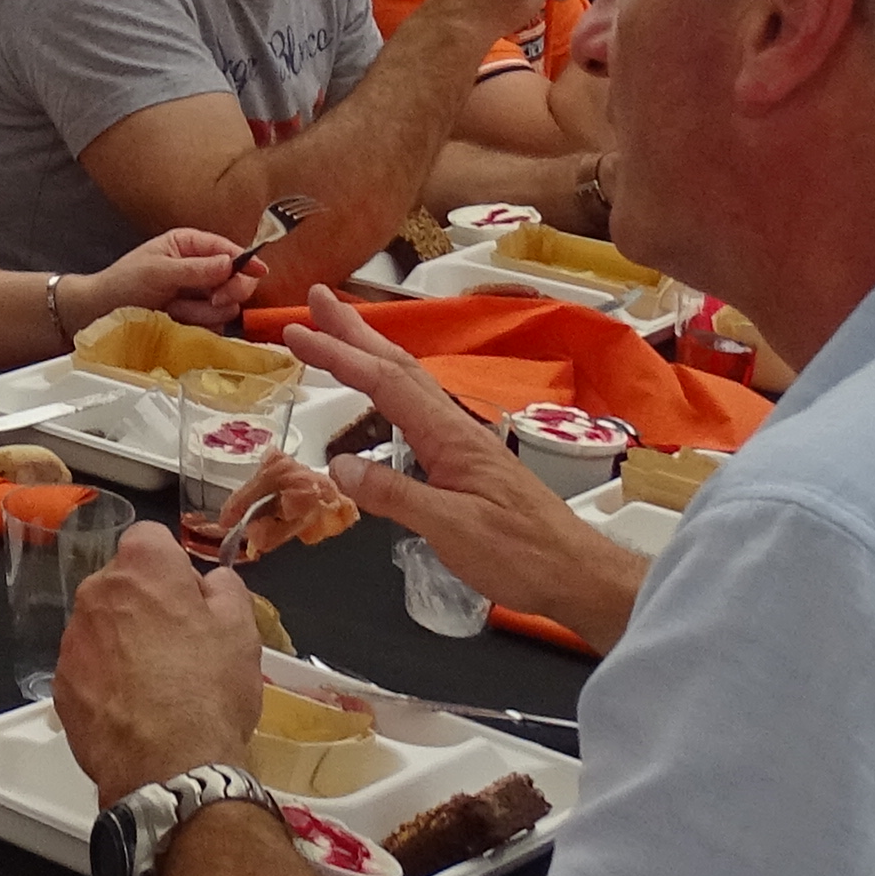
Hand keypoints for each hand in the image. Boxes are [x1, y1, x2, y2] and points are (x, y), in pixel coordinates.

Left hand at [52, 520, 265, 804]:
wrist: (169, 768)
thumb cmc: (209, 692)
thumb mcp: (241, 630)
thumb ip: (224, 589)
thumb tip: (210, 581)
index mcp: (143, 568)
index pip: (151, 538)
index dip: (174, 566)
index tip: (190, 596)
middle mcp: (97, 593)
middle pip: (122, 584)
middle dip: (146, 604)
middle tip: (181, 645)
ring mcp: (73, 639)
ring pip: (102, 626)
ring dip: (124, 643)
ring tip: (159, 685)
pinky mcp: (62, 684)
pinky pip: (88, 667)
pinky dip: (106, 680)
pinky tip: (136, 709)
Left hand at [73, 227, 252, 331]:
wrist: (99, 315)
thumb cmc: (122, 284)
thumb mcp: (157, 271)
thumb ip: (194, 269)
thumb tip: (230, 264)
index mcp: (190, 246)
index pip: (229, 251)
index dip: (246, 261)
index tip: (257, 273)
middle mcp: (200, 270)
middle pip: (238, 280)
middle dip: (227, 291)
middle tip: (211, 299)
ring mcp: (199, 298)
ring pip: (227, 308)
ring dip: (201, 312)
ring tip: (172, 309)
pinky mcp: (196, 323)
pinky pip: (215, 328)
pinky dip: (198, 327)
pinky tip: (176, 323)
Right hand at [281, 299, 644, 652]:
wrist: (577, 574)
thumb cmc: (521, 554)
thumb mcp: (451, 530)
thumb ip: (394, 496)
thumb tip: (338, 466)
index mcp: (449, 437)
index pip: (384, 383)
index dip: (338, 355)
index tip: (297, 332)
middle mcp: (455, 429)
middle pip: (398, 366)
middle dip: (354, 331)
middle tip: (316, 301)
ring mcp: (463, 444)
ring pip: (410, 384)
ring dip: (371, 352)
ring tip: (340, 333)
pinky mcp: (467, 463)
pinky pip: (418, 409)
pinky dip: (389, 387)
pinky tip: (383, 397)